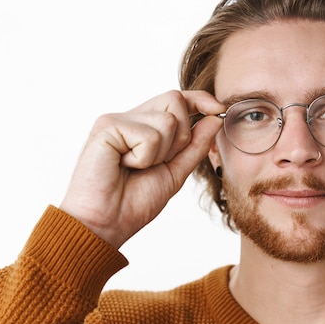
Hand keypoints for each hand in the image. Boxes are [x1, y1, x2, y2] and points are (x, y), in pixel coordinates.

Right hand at [60, 90, 224, 247]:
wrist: (106, 223)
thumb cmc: (132, 203)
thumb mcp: (174, 173)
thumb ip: (194, 146)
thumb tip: (214, 119)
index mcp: (144, 127)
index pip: (177, 100)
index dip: (200, 100)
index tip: (219, 109)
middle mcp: (130, 118)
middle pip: (175, 100)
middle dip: (181, 137)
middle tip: (157, 163)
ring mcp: (117, 120)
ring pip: (167, 120)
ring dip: (160, 154)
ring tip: (136, 168)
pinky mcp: (107, 126)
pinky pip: (149, 135)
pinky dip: (144, 158)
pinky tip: (124, 166)